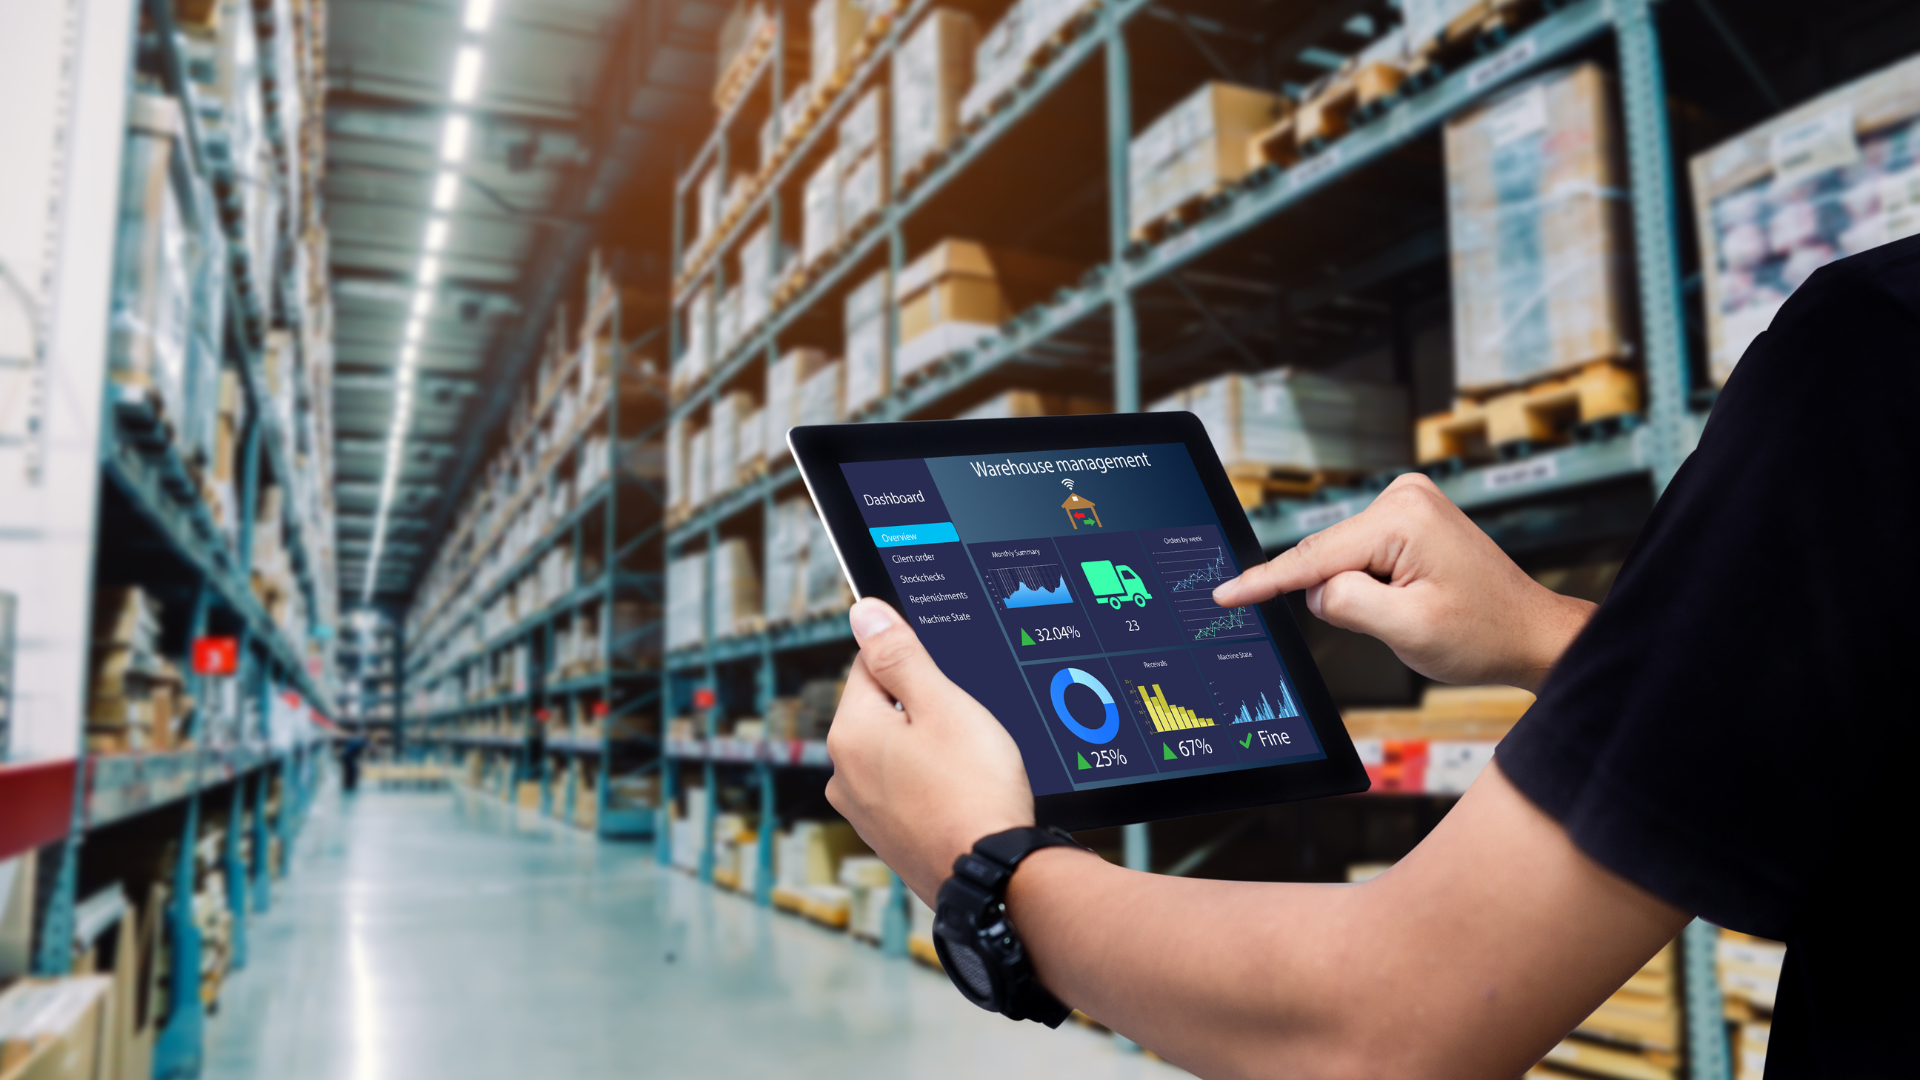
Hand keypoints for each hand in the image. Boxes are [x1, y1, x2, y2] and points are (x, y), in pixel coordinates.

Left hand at [825, 598, 1034, 902]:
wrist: (994, 877)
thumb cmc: (974, 789)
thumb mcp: (943, 705)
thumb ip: (900, 655)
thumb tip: (863, 612)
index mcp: (850, 732)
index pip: (870, 664)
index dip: (915, 663)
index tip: (949, 681)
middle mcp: (843, 773)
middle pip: (882, 710)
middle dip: (922, 708)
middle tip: (967, 726)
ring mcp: (863, 812)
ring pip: (896, 752)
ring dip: (928, 748)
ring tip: (970, 764)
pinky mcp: (888, 838)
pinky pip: (906, 790)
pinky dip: (931, 784)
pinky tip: (963, 793)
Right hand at [1212, 473, 1593, 689]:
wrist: (1529, 633)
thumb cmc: (1482, 634)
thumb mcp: (1406, 629)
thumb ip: (1344, 604)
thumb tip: (1315, 590)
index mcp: (1403, 517)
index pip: (1314, 557)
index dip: (1264, 581)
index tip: (1223, 595)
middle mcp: (1403, 496)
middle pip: (1328, 557)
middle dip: (1342, 597)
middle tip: (1397, 621)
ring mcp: (1407, 503)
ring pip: (1342, 561)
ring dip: (1361, 594)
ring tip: (1415, 609)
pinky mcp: (1408, 518)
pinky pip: (1359, 557)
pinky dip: (1369, 585)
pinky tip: (1410, 597)